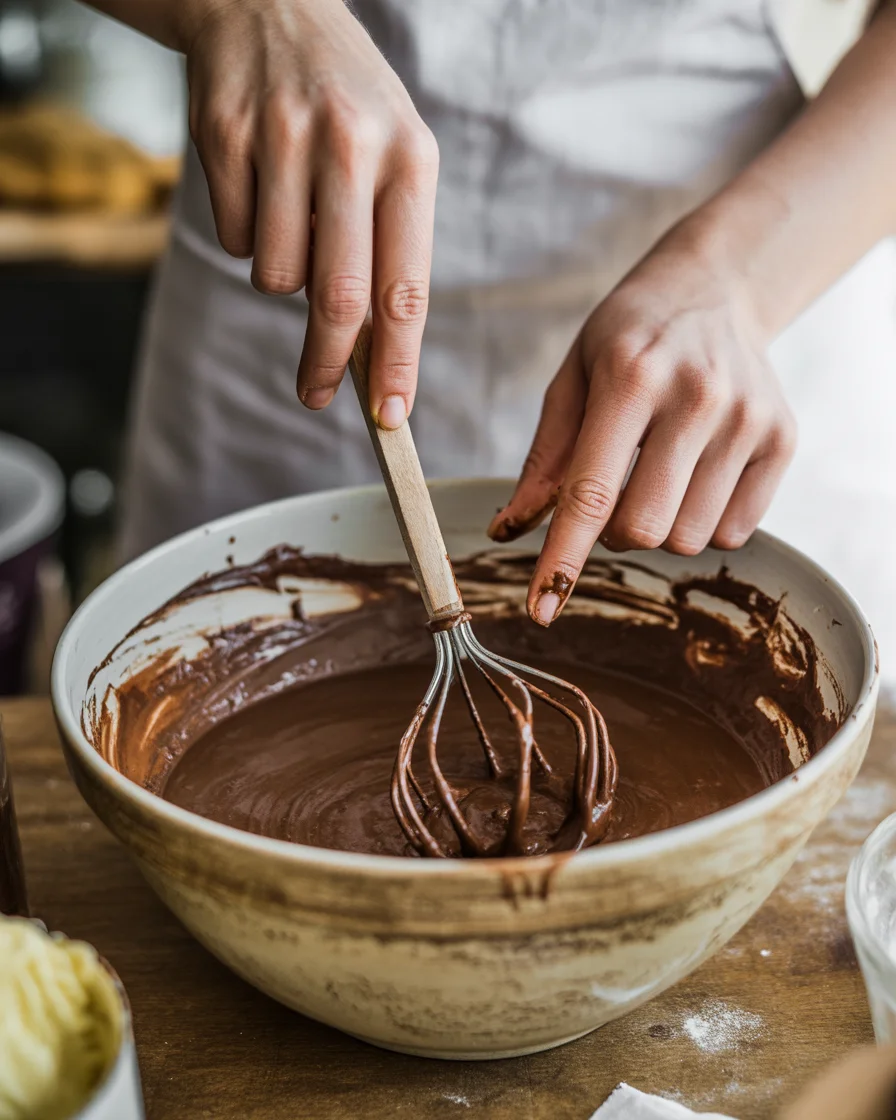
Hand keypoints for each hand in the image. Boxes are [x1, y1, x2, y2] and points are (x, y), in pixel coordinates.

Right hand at [184, 0, 437, 426]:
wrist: (269, 5)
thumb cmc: (348, 105)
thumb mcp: (395, 158)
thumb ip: (389, 248)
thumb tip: (374, 352)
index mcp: (410, 160)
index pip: (406, 287)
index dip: (397, 362)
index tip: (390, 415)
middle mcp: (350, 146)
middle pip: (338, 297)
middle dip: (328, 361)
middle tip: (317, 393)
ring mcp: (282, 138)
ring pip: (275, 274)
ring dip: (282, 275)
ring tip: (293, 222)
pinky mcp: (222, 135)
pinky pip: (233, 239)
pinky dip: (245, 235)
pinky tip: (259, 188)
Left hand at [487, 223, 796, 626]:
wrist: (716, 288)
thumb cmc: (628, 339)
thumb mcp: (573, 378)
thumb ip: (545, 459)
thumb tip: (507, 532)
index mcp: (631, 377)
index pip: (591, 492)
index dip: (563, 558)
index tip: (540, 611)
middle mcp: (697, 397)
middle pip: (642, 529)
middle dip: (614, 534)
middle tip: (614, 491)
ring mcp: (748, 420)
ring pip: (687, 540)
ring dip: (660, 527)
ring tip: (658, 473)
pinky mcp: (784, 439)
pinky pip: (733, 533)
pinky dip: (703, 522)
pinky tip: (696, 473)